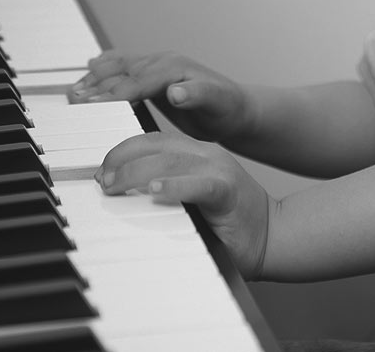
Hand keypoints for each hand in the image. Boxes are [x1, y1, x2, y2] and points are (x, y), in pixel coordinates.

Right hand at [68, 50, 252, 142]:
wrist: (235, 107)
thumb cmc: (227, 108)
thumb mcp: (217, 103)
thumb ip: (197, 96)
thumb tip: (175, 91)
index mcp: (174, 69)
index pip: (138, 81)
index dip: (114, 93)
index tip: (92, 104)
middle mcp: (163, 63)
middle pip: (123, 73)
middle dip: (97, 85)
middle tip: (72, 99)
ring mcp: (157, 67)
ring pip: (119, 68)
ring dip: (96, 77)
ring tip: (74, 91)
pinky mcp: (153, 76)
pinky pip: (124, 69)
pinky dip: (105, 70)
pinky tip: (91, 69)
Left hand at [96, 132, 272, 279]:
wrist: (273, 234)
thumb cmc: (227, 223)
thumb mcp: (189, 199)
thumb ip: (164, 190)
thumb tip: (118, 199)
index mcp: (194, 153)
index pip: (151, 140)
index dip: (122, 151)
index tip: (102, 172)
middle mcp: (205, 154)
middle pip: (155, 143)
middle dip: (122, 159)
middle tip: (103, 182)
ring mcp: (218, 169)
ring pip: (170, 160)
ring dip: (137, 172)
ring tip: (115, 187)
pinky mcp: (228, 190)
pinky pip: (199, 184)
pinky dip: (175, 186)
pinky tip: (155, 191)